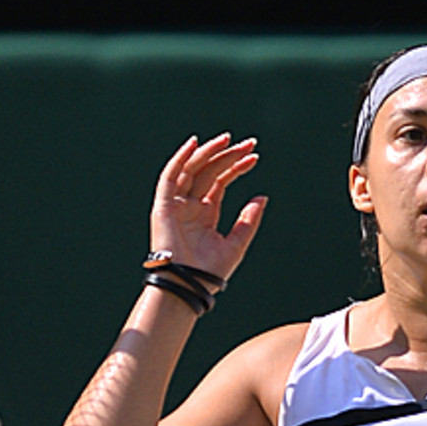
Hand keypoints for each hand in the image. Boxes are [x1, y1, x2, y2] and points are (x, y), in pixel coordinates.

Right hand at [149, 133, 265, 279]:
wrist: (190, 285)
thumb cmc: (210, 271)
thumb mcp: (237, 243)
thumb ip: (249, 220)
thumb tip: (262, 196)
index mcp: (206, 213)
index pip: (221, 181)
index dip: (237, 167)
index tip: (255, 157)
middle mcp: (190, 205)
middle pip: (209, 171)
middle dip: (228, 155)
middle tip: (250, 143)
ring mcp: (176, 204)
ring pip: (192, 169)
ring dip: (209, 152)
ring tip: (228, 140)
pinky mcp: (163, 205)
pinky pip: (170, 176)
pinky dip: (181, 159)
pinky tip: (195, 144)